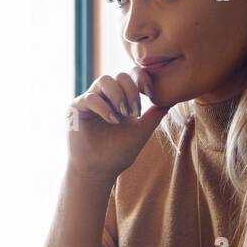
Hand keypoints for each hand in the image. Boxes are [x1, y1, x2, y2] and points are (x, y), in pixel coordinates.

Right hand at [65, 66, 169, 184]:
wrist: (99, 170)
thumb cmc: (118, 153)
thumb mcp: (141, 131)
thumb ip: (154, 114)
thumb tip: (171, 99)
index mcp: (120, 98)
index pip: (131, 75)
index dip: (142, 78)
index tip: (149, 93)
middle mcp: (104, 96)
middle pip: (120, 75)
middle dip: (131, 91)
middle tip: (135, 112)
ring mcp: (90, 100)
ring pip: (104, 80)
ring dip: (118, 96)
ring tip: (123, 114)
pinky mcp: (76, 108)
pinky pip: (90, 97)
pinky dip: (104, 107)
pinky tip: (112, 120)